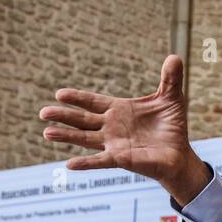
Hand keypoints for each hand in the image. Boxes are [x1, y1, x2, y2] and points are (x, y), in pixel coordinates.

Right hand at [39, 55, 209, 203]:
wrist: (178, 154)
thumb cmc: (171, 127)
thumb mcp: (171, 99)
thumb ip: (170, 79)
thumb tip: (174, 57)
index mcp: (118, 110)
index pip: (93, 102)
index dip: (77, 98)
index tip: (59, 94)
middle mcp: (111, 127)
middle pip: (82, 120)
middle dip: (63, 116)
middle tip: (43, 113)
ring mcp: (114, 144)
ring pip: (85, 139)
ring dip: (66, 136)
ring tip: (47, 133)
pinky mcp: (121, 159)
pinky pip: (100, 161)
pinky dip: (86, 163)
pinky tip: (70, 164)